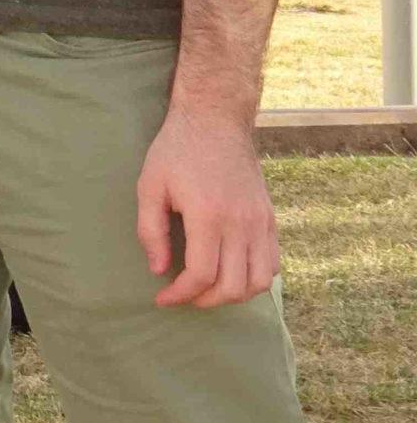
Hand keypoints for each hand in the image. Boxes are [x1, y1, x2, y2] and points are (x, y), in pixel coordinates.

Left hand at [137, 106, 279, 307]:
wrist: (216, 120)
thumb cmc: (176, 151)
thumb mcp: (150, 185)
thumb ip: (151, 231)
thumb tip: (159, 270)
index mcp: (209, 216)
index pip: (202, 275)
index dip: (180, 295)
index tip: (162, 299)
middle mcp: (241, 224)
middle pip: (234, 287)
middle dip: (205, 301)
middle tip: (182, 296)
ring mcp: (261, 223)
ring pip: (260, 282)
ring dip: (234, 295)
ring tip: (208, 291)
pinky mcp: (271, 219)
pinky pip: (273, 264)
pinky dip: (255, 279)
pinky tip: (232, 274)